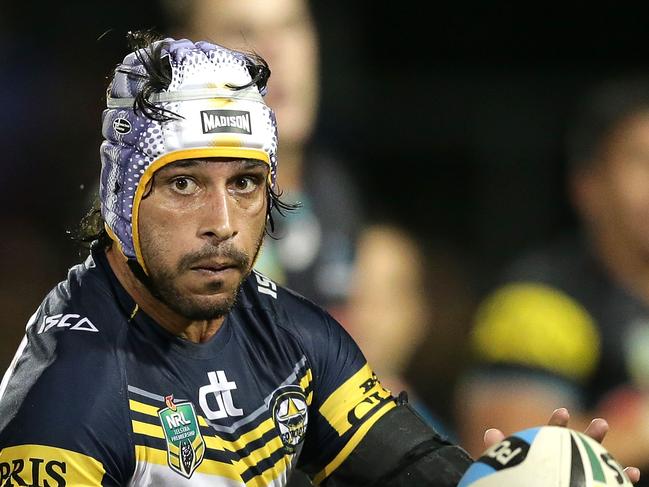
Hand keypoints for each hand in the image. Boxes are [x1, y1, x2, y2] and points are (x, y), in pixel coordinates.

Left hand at [483, 407, 640, 483]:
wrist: (519, 485)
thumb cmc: (513, 478)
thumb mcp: (504, 466)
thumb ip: (500, 451)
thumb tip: (490, 433)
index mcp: (545, 451)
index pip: (551, 434)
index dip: (557, 424)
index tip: (563, 412)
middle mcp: (564, 461)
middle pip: (581, 446)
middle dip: (592, 435)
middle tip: (602, 423)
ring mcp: (577, 475)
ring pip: (597, 466)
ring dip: (611, 461)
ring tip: (627, 465)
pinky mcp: (586, 485)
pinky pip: (606, 486)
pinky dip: (622, 482)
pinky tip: (633, 477)